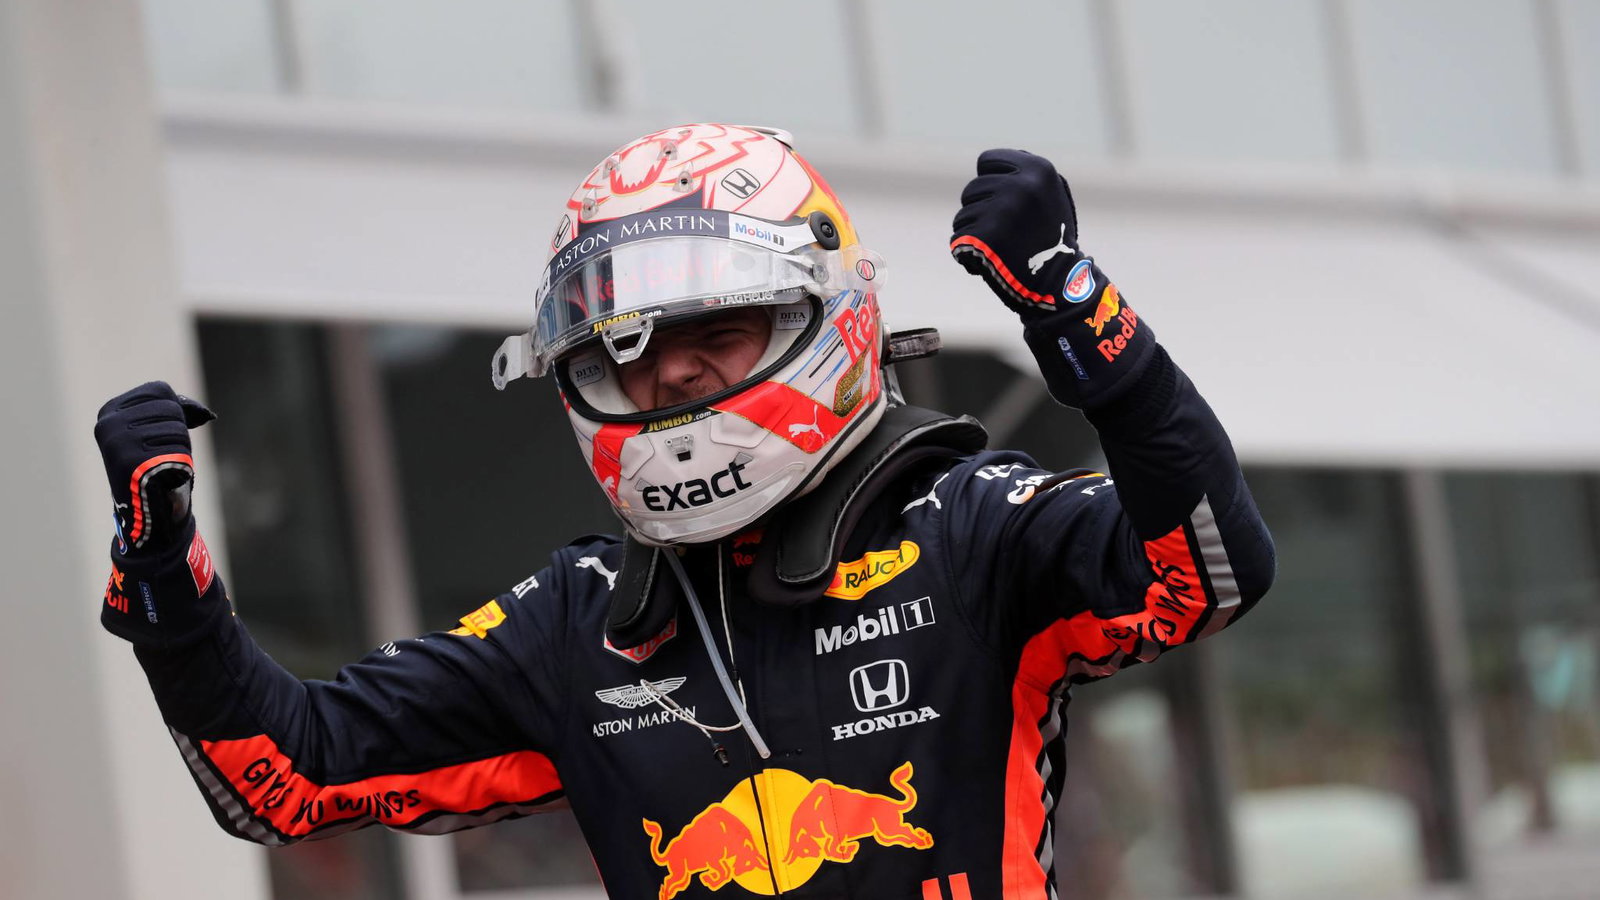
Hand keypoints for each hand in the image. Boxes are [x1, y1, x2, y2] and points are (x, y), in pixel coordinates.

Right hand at [94, 381, 215, 551]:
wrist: (146, 512)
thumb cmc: (156, 467)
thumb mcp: (155, 430)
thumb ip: (174, 410)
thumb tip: (204, 414)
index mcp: (110, 411)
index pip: (160, 389)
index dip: (177, 410)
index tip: (163, 433)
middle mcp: (108, 424)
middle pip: (171, 408)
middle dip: (178, 432)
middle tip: (161, 455)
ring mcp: (117, 442)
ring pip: (178, 429)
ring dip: (180, 450)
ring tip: (161, 466)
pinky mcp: (132, 461)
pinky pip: (179, 451)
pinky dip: (181, 465)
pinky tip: (164, 478)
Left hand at [949, 149, 1097, 315]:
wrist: (1059, 283)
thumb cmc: (1051, 240)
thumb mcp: (1049, 195)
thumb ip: (1022, 175)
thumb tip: (986, 164)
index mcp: (1038, 169)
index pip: (987, 160)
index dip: (991, 181)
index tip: (1004, 200)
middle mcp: (1020, 184)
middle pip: (972, 189)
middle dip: (982, 210)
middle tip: (1007, 232)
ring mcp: (1002, 209)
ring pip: (963, 215)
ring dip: (975, 233)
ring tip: (1001, 247)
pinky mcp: (986, 236)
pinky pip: (958, 238)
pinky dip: (967, 252)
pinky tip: (991, 260)